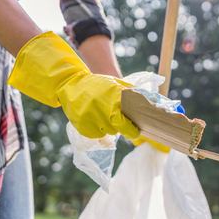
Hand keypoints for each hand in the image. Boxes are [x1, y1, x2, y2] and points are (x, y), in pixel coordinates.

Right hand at [8, 32, 139, 139]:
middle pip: (118, 129)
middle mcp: (101, 110)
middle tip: (127, 128)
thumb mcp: (114, 83)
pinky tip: (94, 118)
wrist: (69, 84)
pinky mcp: (82, 126)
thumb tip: (149, 102)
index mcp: (112, 99)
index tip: (137, 131)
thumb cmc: (97, 84)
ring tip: (104, 114)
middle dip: (124, 129)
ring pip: (108, 131)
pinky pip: (96, 134)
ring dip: (109, 126)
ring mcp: (90, 119)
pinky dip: (98, 129)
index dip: (132, 130)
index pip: (125, 123)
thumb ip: (130, 92)